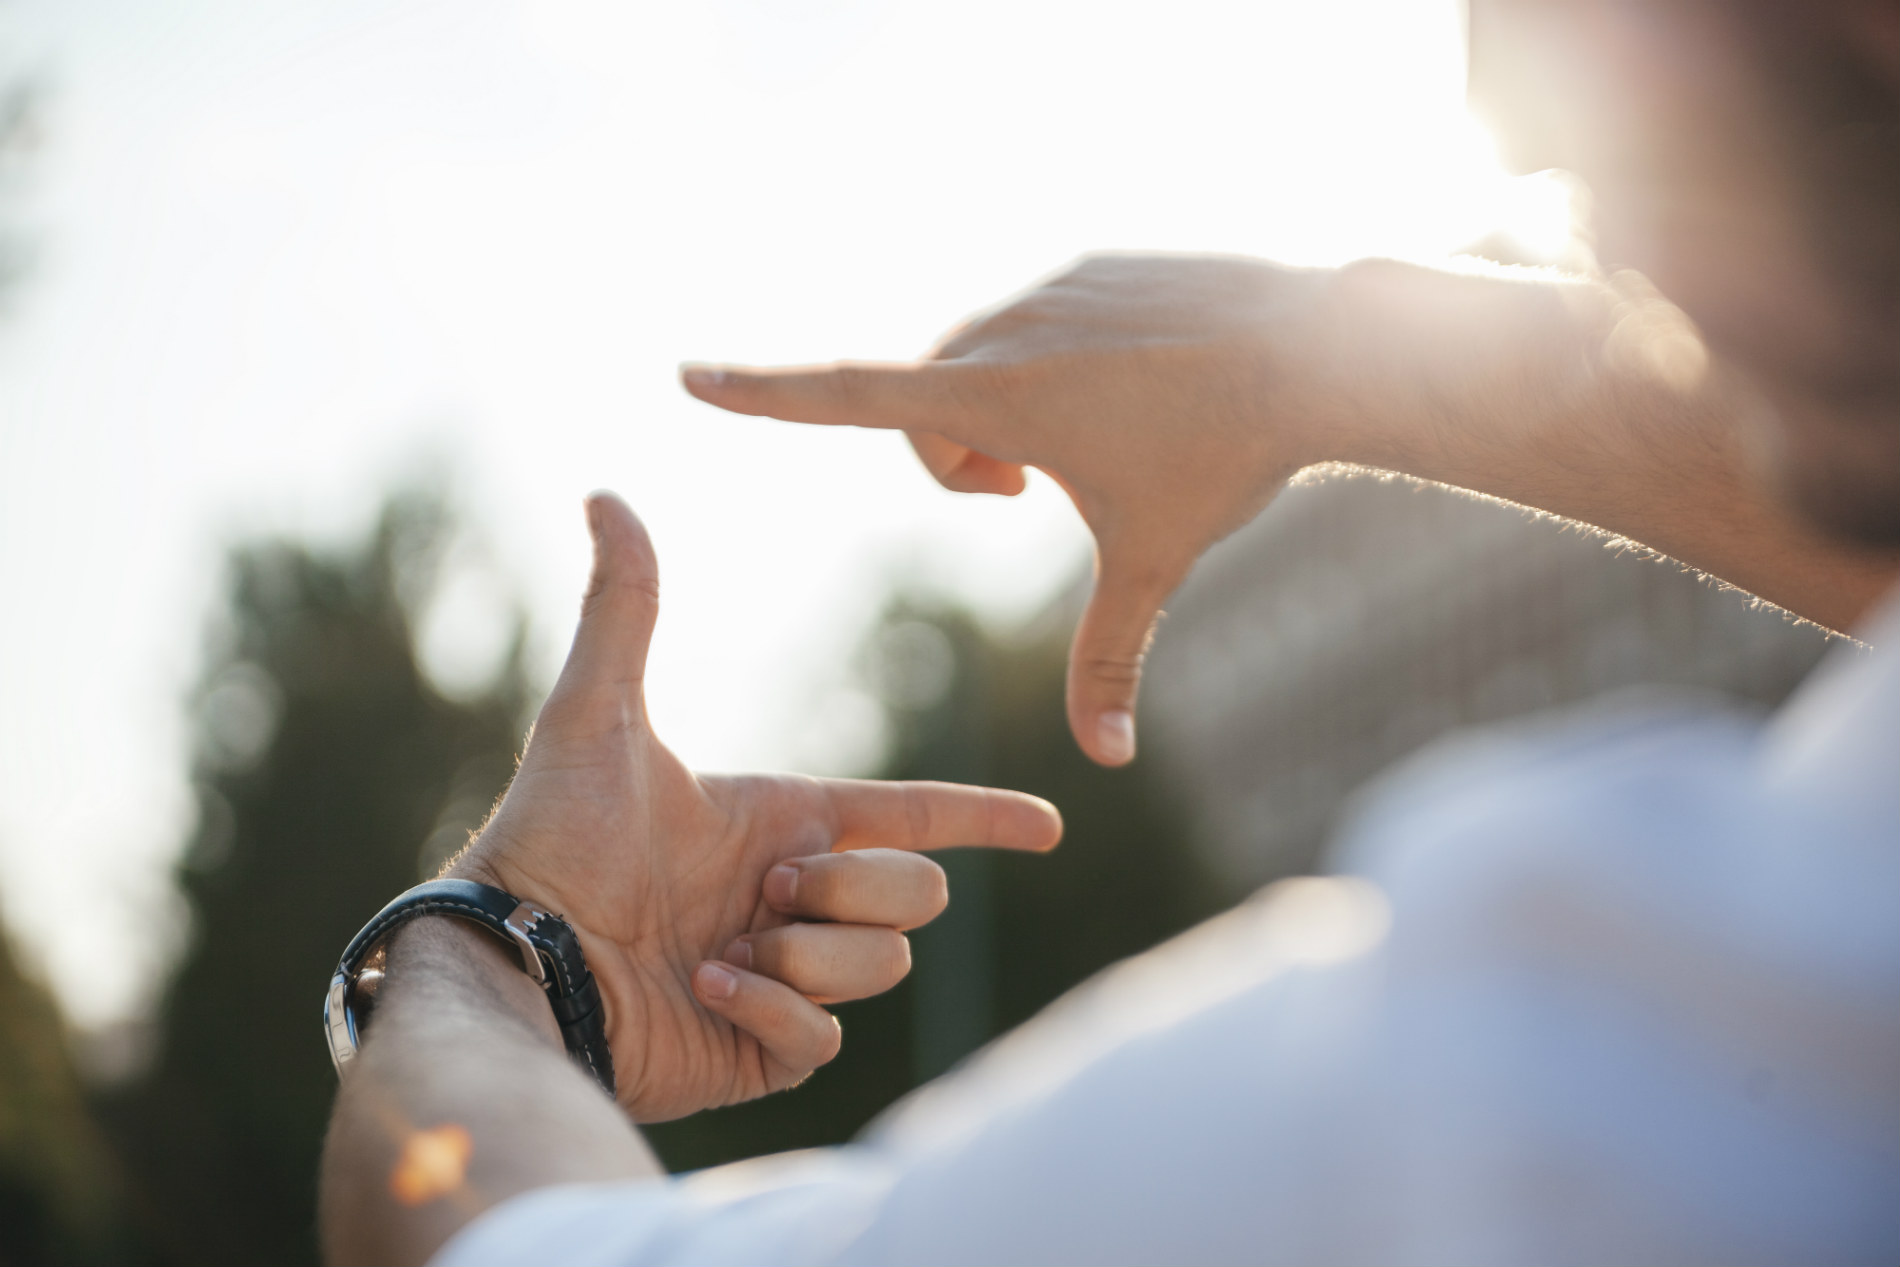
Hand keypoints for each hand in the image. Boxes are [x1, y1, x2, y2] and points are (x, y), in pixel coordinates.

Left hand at [450, 492, 1062, 1121]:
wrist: (515, 961)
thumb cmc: (552, 838)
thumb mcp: (596, 715)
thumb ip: (625, 608)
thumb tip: (606, 493)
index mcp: (782, 824)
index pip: (913, 816)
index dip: (985, 817)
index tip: (1049, 825)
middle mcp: (793, 899)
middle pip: (917, 892)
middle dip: (855, 887)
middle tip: (762, 892)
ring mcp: (785, 978)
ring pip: (884, 964)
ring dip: (808, 953)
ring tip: (721, 950)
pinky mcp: (764, 1051)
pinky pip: (830, 1038)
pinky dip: (776, 1011)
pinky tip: (708, 990)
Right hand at [681, 254, 1357, 766]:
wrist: (1319, 347)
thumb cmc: (1226, 457)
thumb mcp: (1151, 562)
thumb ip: (1111, 660)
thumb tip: (1104, 763)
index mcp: (998, 397)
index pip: (850, 395)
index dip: (765, 394)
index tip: (692, 374)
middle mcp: (1005, 328)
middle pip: (924, 406)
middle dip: (957, 461)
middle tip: (1027, 497)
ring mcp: (1048, 288)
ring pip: (978, 360)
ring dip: (1004, 413)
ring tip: (1084, 447)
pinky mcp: (1088, 266)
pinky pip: (1033, 322)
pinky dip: (1055, 366)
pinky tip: (1133, 390)